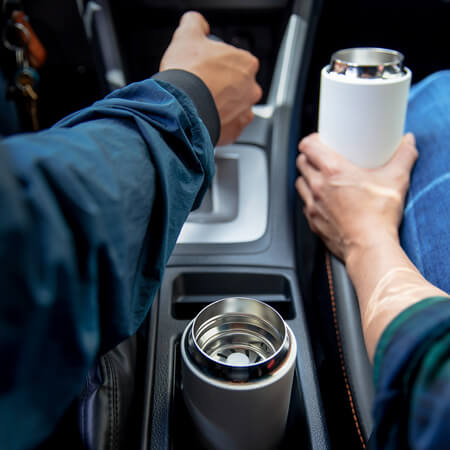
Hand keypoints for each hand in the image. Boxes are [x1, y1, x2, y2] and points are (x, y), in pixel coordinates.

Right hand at [160, 11, 261, 145]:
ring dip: (222, 106)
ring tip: (204, 104)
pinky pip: (229, 126)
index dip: (220, 64)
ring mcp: (245, 112)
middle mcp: (251, 89)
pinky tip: (206, 118)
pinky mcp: (235, 132)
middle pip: (238, 85)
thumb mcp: (187, 36)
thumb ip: (196, 24)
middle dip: (223, 87)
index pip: (237, 61)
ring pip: (235, 107)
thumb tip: (197, 23)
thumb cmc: (187, 74)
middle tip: (204, 87)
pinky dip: (219, 124)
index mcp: (246, 63)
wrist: (181, 108)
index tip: (208, 68)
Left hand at [295, 133, 417, 261]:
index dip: (311, 140)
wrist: (369, 247)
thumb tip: (407, 143)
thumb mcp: (395, 180)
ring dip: (307, 178)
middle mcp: (318, 186)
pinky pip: (305, 205)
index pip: (308, 146)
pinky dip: (310, 199)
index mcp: (332, 171)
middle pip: (302, 163)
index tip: (320, 140)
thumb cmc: (378, 216)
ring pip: (300, 183)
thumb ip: (403, 157)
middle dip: (309, 157)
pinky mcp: (313, 221)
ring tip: (320, 178)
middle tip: (323, 158)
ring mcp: (313, 205)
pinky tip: (322, 201)